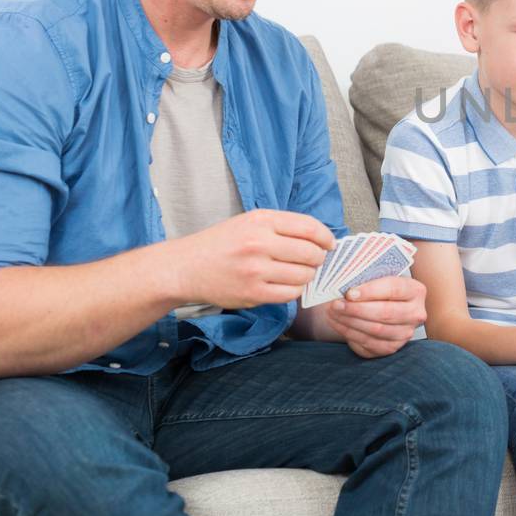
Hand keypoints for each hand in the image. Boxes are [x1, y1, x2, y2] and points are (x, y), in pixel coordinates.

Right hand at [166, 210, 332, 308]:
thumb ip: (282, 227)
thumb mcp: (249, 222)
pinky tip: (285, 285)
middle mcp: (259, 243)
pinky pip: (289, 294)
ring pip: (303, 276)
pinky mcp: (252, 293)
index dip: (326, 237)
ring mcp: (255, 270)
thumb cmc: (221, 244)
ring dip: (306, 276)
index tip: (329, 244)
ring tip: (297, 273)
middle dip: (318, 259)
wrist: (185, 267)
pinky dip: (294, 291)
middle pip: (311, 253)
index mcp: (261, 220)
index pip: (309, 227)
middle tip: (313, 262)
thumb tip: (320, 239)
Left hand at [327, 276, 426, 357]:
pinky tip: (338, 324)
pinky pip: (369, 344)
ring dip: (350, 322)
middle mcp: (415, 314)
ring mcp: (405, 333)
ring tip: (333, 313)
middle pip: (385, 312)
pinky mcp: (391, 348)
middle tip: (336, 304)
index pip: (394, 289)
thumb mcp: (378, 276)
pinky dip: (350, 334)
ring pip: (375, 330)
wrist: (382, 306)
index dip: (370, 291)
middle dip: (357, 309)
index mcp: (416, 291)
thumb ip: (366, 275)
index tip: (349, 292)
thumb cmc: (378, 288)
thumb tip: (343, 279)